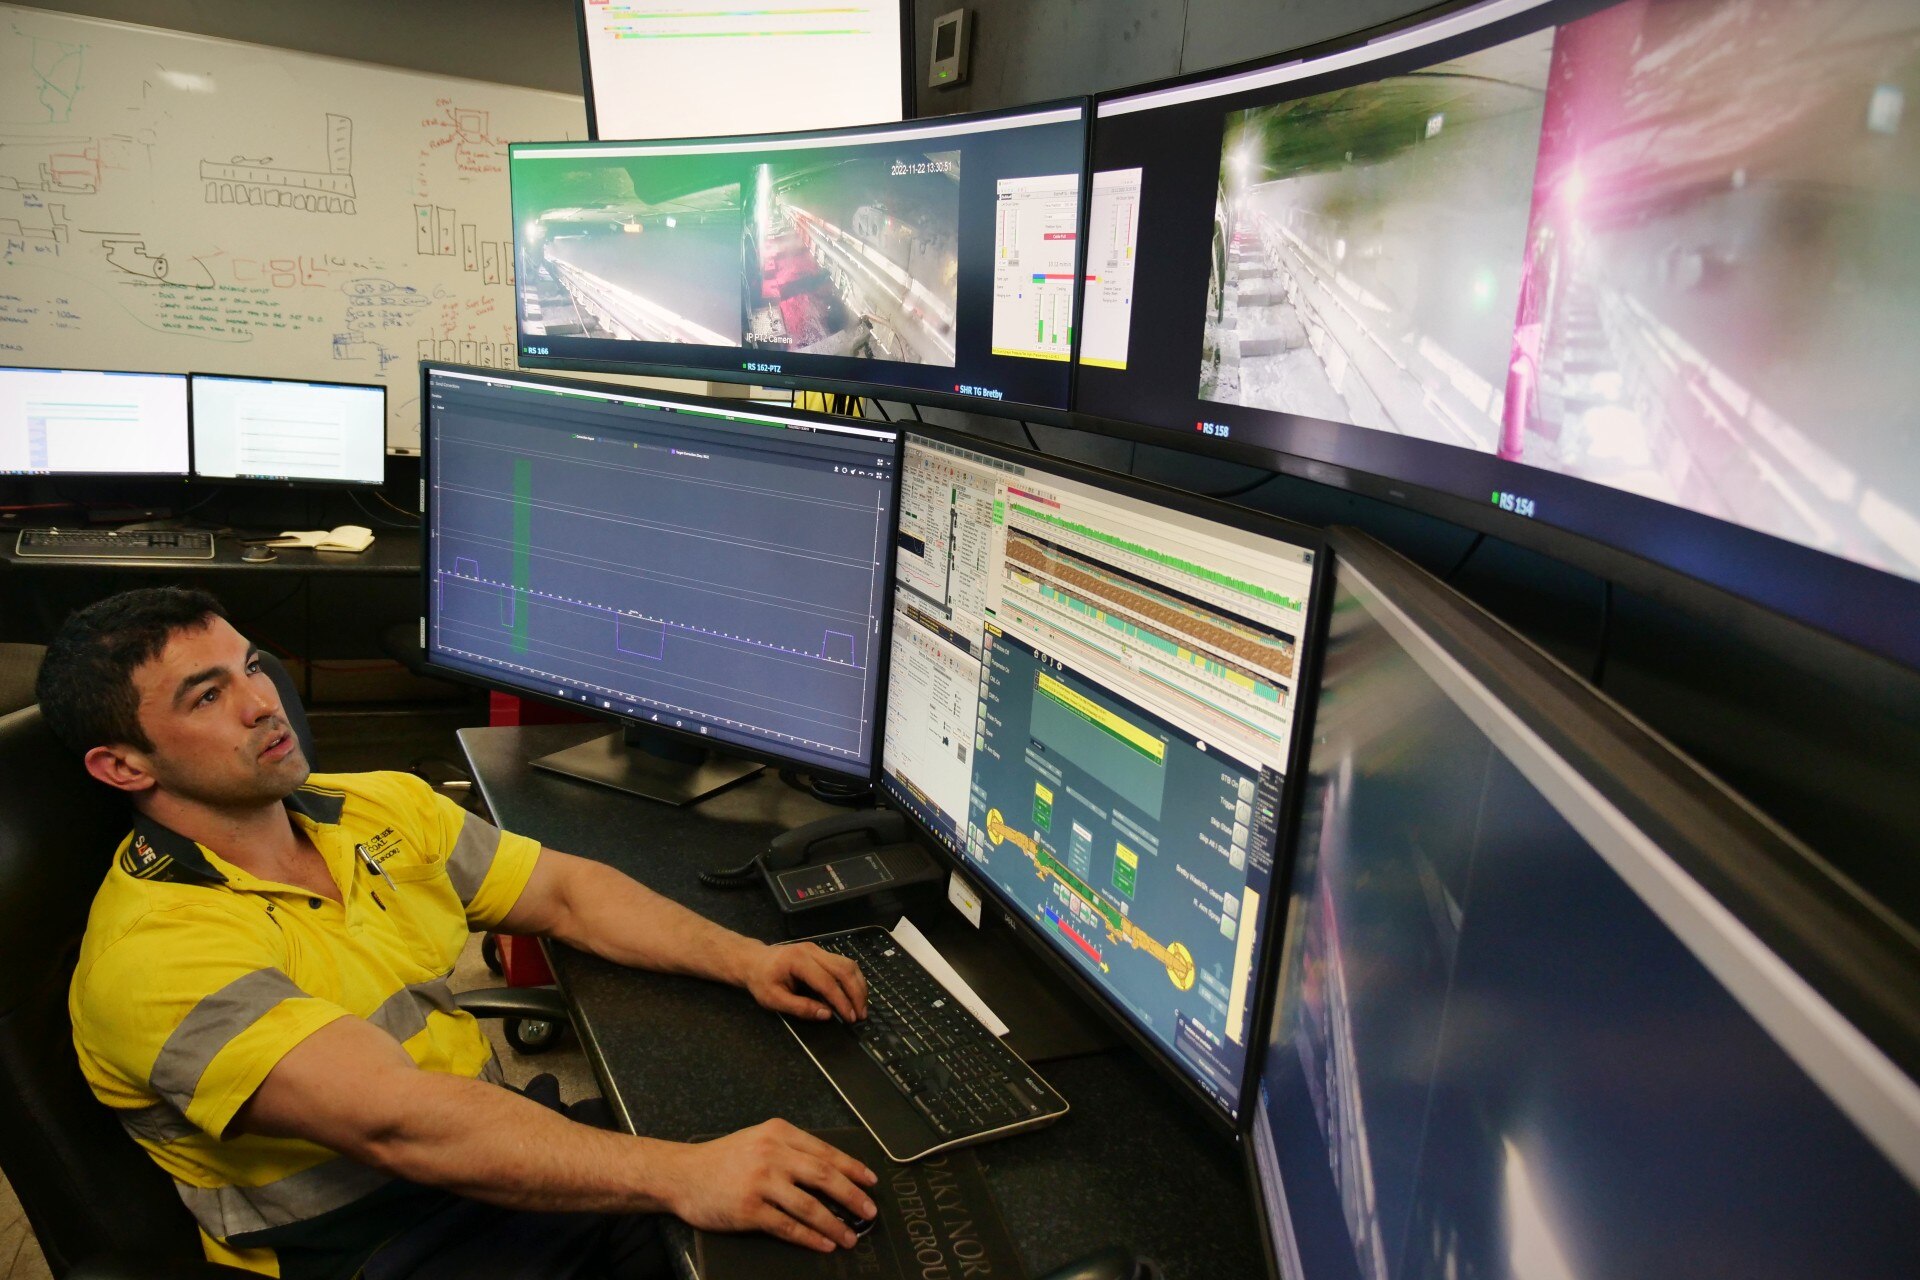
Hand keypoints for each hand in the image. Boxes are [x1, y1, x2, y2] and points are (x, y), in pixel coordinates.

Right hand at [662, 1119, 877, 1250]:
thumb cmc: (723, 1159)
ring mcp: (760, 1182)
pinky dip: (810, 1237)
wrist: (682, 1174)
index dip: (852, 1168)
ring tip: (850, 1236)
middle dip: (852, 1196)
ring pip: (809, 1205)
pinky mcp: (749, 1209)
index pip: (825, 1151)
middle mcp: (772, 1154)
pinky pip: (787, 1226)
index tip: (871, 1182)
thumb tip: (832, 1172)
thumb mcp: (759, 1140)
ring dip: (835, 1224)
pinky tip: (824, 1243)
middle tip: (869, 1212)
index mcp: (779, 1133)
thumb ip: (791, 1149)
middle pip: (824, 1176)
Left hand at [740, 940, 867, 1021]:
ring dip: (858, 985)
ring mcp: (818, 949)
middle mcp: (812, 951)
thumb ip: (800, 1007)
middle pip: (843, 969)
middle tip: (861, 1015)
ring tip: (861, 1006)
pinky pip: (843, 963)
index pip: (827, 982)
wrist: (753, 961)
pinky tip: (855, 994)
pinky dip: (853, 979)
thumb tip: (827, 1015)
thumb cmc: (761, 981)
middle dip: (856, 993)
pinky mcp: (821, 952)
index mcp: (798, 961)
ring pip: (848, 964)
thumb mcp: (774, 999)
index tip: (850, 1018)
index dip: (841, 1001)